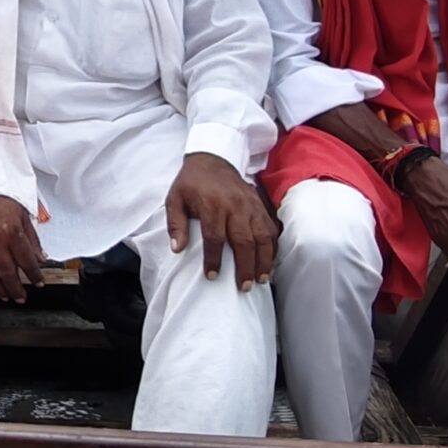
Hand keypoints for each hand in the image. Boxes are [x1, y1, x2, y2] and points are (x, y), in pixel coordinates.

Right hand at [0, 187, 44, 302]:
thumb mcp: (22, 214)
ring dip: (0, 289)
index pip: (27, 261)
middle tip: (21, 297)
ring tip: (6, 296)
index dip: (34, 275)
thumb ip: (32, 239)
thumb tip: (40, 257)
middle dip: (16, 289)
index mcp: (12, 232)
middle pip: (8, 273)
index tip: (38, 282)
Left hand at [167, 152, 274, 287]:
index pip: (214, 237)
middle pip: (243, 240)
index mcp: (212, 205)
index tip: (212, 276)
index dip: (214, 259)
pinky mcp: (260, 205)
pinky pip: (271, 228)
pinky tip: (270, 262)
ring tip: (262, 279)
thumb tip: (177, 249)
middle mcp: (235, 206)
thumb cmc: (191, 184)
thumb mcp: (174, 199)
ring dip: (264, 260)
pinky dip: (272, 247)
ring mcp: (251, 205)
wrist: (212, 160)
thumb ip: (175, 224)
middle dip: (245, 266)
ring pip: (262, 236)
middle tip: (244, 287)